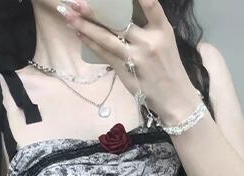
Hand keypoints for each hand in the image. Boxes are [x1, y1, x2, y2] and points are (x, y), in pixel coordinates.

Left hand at [58, 0, 201, 123]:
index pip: (151, 5)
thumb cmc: (169, 67)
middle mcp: (149, 42)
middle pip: (119, 21)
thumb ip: (149, 25)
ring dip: (85, 26)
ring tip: (68, 15)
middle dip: (95, 10)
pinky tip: (78, 33)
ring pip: (106, 38)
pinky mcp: (125, 72)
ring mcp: (135, 58)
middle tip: (75, 1)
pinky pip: (104, 55)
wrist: (174, 98)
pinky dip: (90, 43)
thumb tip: (121, 12)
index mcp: (163, 30)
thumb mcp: (166, 41)